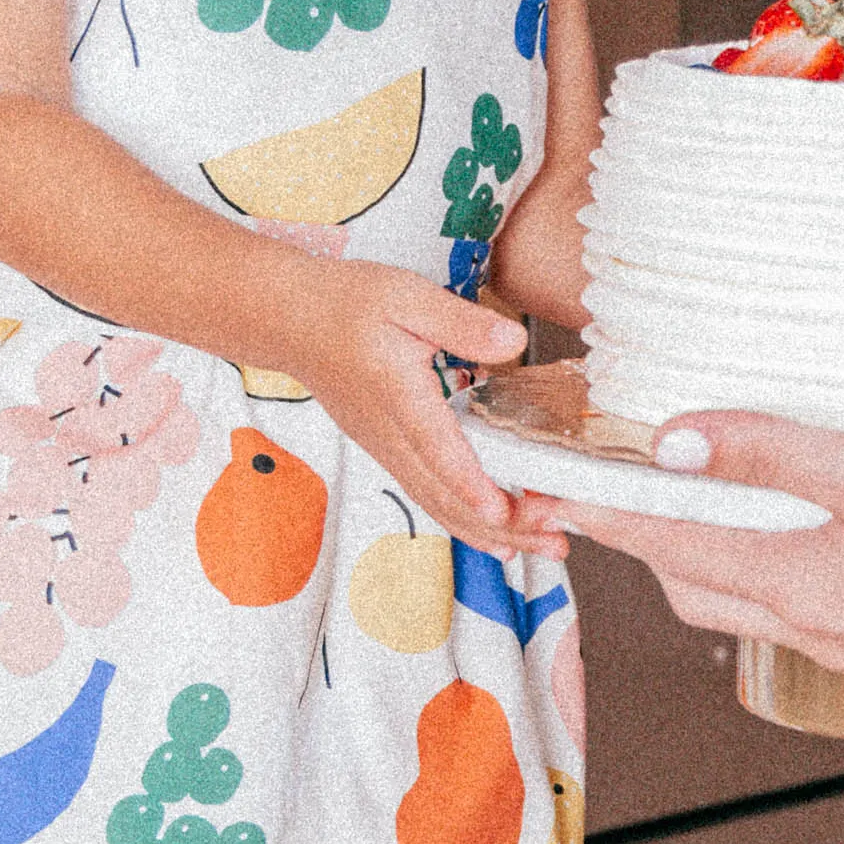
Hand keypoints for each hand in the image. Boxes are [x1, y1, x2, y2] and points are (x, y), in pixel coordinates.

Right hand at [264, 249, 526, 544]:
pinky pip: (427, 495)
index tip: (505, 512)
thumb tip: (513, 343)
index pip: (437, 448)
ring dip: (490, 532)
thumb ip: (461, 323)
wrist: (288, 320)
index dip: (471, 484)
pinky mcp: (386, 451)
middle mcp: (389, 434)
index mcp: (398, 395)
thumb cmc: (345, 303)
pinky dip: (464, 519)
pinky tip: (495, 535)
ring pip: (438, 504)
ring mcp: (385, 448)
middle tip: (555, 538)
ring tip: (540, 547)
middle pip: (445, 494)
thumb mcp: (407, 296)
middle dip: (503, 524)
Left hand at [562, 411, 843, 695]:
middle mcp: (808, 626)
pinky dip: (764, 559)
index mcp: (793, 584)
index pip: (666, 545)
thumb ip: (772, 453)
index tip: (548, 487)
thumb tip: (672, 441)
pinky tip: (794, 524)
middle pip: (692, 583)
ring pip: (743, 596)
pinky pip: (797, 599)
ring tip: (696, 491)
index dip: (604, 511)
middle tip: (616, 481)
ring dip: (705, 549)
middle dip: (645, 536)